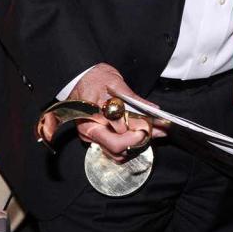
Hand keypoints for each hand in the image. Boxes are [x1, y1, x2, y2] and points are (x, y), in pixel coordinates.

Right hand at [42, 63, 166, 163]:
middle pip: (117, 147)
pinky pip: (113, 151)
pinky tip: (139, 136)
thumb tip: (152, 109)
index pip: (119, 131)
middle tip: (153, 131)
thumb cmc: (95, 78)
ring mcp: (91, 137)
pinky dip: (127, 147)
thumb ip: (134, 99)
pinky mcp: (95, 139)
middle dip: (138, 140)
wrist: (79, 77)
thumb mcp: (115, 83)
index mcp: (93, 116)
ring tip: (149, 133)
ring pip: (116, 153)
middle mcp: (90, 130)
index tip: (153, 126)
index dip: (139, 130)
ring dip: (134, 146)